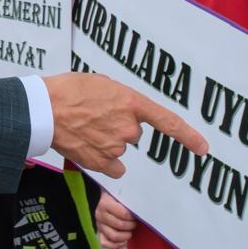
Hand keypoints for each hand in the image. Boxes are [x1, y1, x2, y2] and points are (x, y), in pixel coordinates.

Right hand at [44, 72, 208, 178]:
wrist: (44, 109)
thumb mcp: (101, 84)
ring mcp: (116, 147)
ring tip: (84, 126)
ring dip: (106, 139)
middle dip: (119, 126)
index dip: (188, 136)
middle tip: (95, 115)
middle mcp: (129, 128)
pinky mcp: (102, 162)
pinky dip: (102, 157)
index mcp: (131, 103)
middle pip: (133, 133)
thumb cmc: (68, 90)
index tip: (203, 148)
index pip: (169, 122)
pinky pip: (111, 164)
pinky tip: (86, 144)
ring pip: (119, 146)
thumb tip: (123, 111)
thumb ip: (120, 99)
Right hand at [94, 192, 137, 248]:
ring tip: (130, 231)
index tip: (137, 215)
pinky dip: (115, 245)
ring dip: (125, 236)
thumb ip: (130, 201)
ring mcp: (99, 225)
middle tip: (135, 222)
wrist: (109, 198)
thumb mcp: (123, 196)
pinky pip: (105, 243)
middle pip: (120, 225)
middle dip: (131, 225)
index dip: (133, 217)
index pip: (124, 214)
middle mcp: (100, 214)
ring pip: (113, 236)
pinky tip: (123, 242)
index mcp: (105, 203)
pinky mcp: (99, 233)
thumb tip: (142, 208)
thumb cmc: (119, 198)